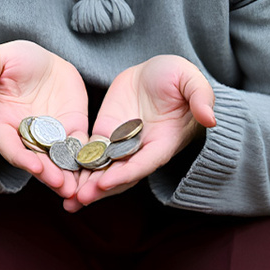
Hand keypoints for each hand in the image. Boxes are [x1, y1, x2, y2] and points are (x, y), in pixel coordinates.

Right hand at [0, 40, 89, 199]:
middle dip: (49, 175)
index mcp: (4, 122)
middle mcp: (27, 134)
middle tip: (62, 186)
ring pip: (58, 160)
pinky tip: (95, 172)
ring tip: (78, 190)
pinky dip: (86, 161)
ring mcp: (51, 134)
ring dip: (68, 176)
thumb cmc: (14, 60)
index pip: (10, 146)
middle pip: (36, 160)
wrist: (43, 58)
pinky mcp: (72, 129)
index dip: (21, 158)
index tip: (36, 167)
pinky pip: (80, 148)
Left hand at [66, 55, 216, 210]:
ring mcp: (122, 143)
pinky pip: (90, 153)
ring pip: (103, 170)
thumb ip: (200, 97)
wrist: (155, 70)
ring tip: (65, 199)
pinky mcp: (105, 133)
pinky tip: (58, 177)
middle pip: (121, 174)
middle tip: (79, 199)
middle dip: (101, 188)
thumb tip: (211, 118)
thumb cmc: (177, 77)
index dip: (128, 173)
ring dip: (86, 185)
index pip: (145, 162)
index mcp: (164, 141)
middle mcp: (142, 149)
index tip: (108, 182)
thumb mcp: (190, 80)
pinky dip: (77, 167)